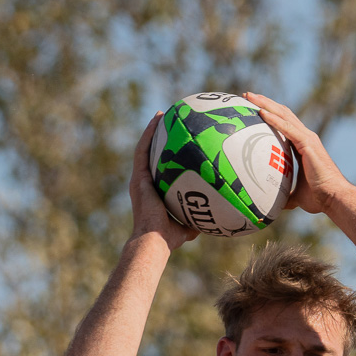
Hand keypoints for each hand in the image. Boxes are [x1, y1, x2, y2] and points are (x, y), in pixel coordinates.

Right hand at [130, 111, 197, 250]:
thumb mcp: (189, 225)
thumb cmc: (170, 237)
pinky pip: (143, 150)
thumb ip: (200, 218)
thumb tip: (217, 217)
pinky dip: (149, 134)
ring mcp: (140, 180)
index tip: (174, 143)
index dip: (165, 156)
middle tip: (168, 123)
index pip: (159, 169)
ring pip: (144, 148)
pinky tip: (157, 120)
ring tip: (162, 115)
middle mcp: (144, 183)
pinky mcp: (139, 178)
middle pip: (150, 154)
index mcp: (154, 192)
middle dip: (158, 138)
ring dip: (152, 131)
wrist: (154, 240)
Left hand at [242, 93, 355, 214]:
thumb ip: (283, 195)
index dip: (270, 115)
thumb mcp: (295, 196)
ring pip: (283, 115)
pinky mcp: (307, 143)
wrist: (333, 198)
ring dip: (266, 104)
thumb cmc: (318, 198)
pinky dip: (274, 119)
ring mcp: (307, 138)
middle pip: (282, 114)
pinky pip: (287, 128)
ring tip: (250, 96)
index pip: (284, 124)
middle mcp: (306, 137)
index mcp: (303, 146)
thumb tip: (270, 205)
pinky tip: (261, 112)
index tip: (254, 109)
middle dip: (265, 103)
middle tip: (247, 96)